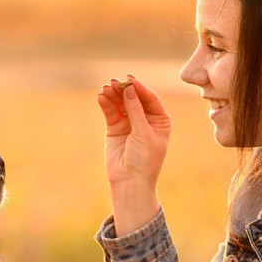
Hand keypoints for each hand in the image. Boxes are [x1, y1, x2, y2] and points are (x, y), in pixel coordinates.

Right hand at [97, 75, 170, 235]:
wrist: (130, 182)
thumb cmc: (144, 160)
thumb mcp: (143, 133)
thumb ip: (135, 110)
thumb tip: (129, 88)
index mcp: (160, 120)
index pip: (149, 98)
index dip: (139, 88)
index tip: (129, 79)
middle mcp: (145, 119)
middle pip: (134, 98)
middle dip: (123, 90)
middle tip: (113, 82)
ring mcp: (129, 123)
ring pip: (120, 104)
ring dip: (113, 95)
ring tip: (105, 88)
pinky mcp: (115, 128)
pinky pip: (111, 112)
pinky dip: (106, 104)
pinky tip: (101, 97)